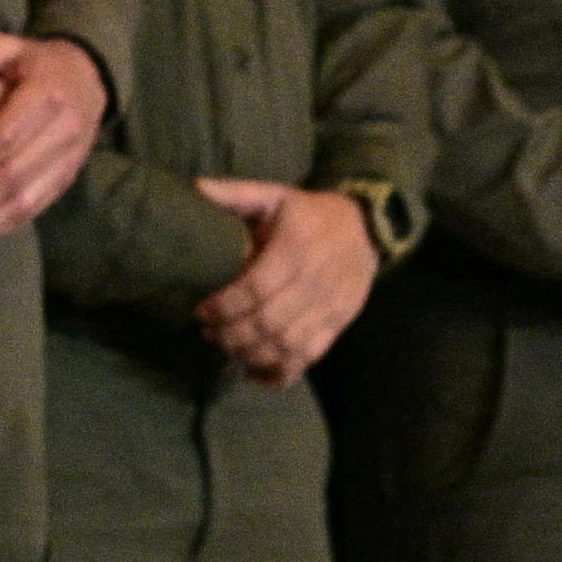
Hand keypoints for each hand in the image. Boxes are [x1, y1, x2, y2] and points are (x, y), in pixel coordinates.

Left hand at [0, 33, 107, 239]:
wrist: (88, 79)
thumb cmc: (37, 65)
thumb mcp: (12, 47)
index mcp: (47, 96)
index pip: (5, 140)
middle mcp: (64, 131)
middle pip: (14, 176)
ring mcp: (70, 159)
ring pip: (26, 200)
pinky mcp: (68, 178)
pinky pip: (35, 210)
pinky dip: (1, 224)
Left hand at [193, 180, 379, 383]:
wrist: (367, 230)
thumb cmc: (310, 214)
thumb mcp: (275, 195)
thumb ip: (235, 193)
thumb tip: (194, 188)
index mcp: (296, 248)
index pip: (255, 289)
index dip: (224, 306)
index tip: (200, 310)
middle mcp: (316, 281)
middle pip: (268, 322)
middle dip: (231, 334)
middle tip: (208, 332)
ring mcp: (331, 307)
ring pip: (286, 345)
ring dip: (250, 354)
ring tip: (227, 347)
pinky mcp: (339, 324)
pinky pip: (308, 358)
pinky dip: (280, 373)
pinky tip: (255, 373)